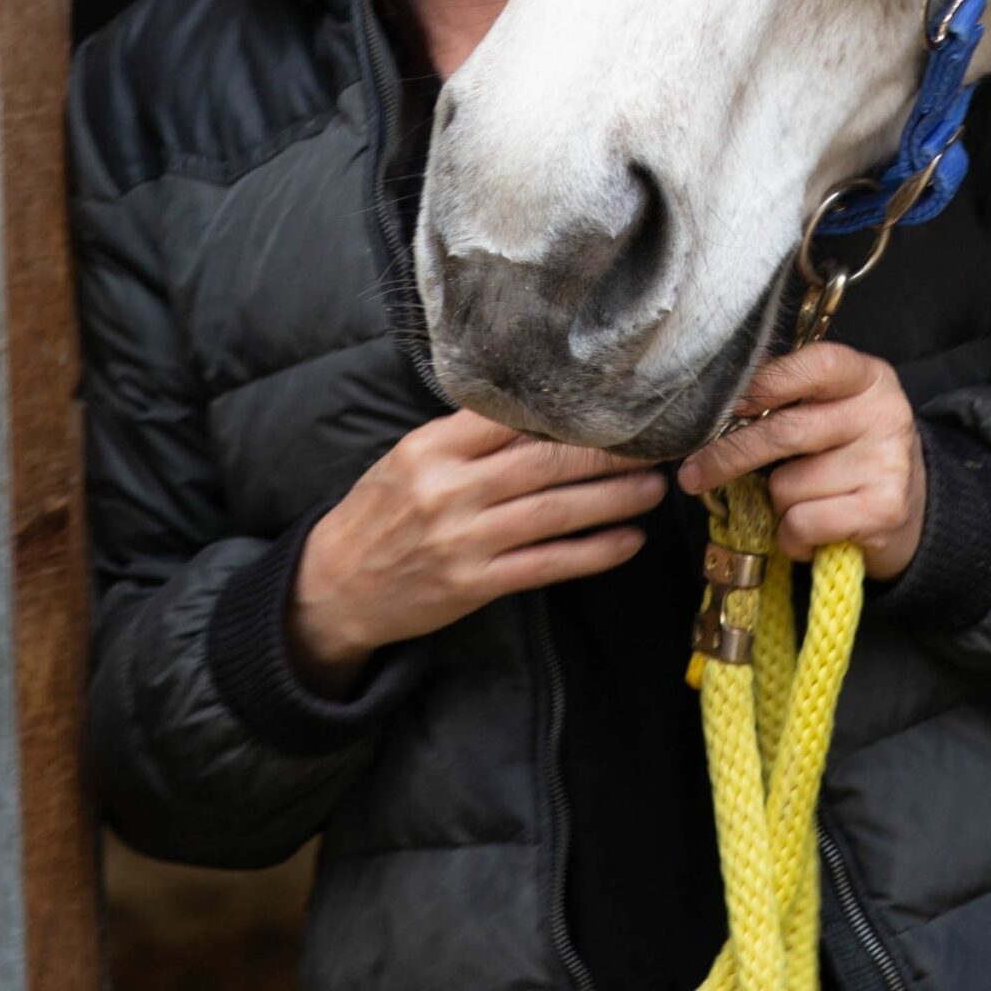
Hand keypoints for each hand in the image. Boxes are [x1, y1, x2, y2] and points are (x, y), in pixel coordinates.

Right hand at [289, 408, 665, 691]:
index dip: (568, 412)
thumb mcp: (412, 458)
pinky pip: (546, 565)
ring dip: (612, 500)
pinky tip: (627, 541)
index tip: (616, 402)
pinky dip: (592, 553)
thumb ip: (470, 436)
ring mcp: (463, 540)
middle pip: (544, 463)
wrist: (334, 588)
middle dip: (607, 453)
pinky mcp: (473, 585)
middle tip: (656, 442)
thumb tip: (545, 411)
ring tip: (655, 486)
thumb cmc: (383, 511)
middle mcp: (449, 490)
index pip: (509, 417)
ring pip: (554, 513)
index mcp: (433, 448)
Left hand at [676, 345, 927, 580]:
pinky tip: (814, 533)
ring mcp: (887, 462)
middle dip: (729, 456)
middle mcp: (884, 413)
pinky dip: (792, 537)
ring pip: (787, 485)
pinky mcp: (884, 510)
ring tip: (805, 503)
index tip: (722, 405)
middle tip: (694, 473)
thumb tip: (714, 411)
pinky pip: (801, 523)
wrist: (914, 512)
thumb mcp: (837, 412)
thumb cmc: (855, 456)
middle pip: (785, 430)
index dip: (764, 383)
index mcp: (869, 377)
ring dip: (778, 505)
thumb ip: (793, 402)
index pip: (813, 365)